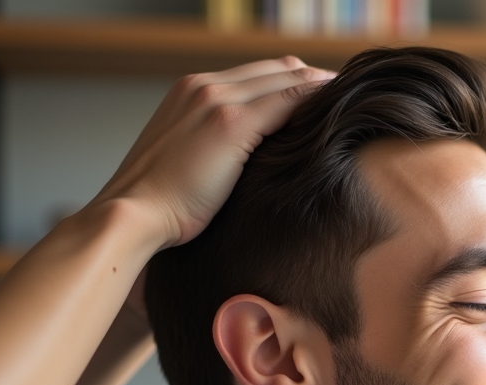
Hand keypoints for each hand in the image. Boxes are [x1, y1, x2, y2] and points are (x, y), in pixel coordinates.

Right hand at [90, 57, 334, 249]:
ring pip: (285, 79)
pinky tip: (337, 116)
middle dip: (314, 81)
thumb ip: (218, 149)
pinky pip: (286, 101)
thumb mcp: (191, 163)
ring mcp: (215, 100)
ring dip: (320, 89)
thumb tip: (256, 162)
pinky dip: (314, 102)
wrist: (133, 213)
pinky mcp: (229, 122)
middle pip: (276, 70)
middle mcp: (202, 86)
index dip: (294, 84)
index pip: (257, 75)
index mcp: (191, 92)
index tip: (325, 100)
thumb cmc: (161, 203)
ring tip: (351, 107)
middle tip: (348, 102)